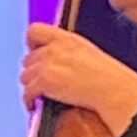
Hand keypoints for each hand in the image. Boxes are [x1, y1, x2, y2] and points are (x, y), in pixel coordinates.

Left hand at [20, 25, 136, 136]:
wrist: (112, 89)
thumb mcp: (85, 52)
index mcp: (66, 38)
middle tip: (41, 82)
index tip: (33, 54)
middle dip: (33, 71)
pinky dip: (29, 100)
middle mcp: (54, 48)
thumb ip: (65, 50)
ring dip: (31, 86)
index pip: (34, 31)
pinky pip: (27, 92)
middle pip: (27, 59)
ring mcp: (48, 64)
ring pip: (24, 76)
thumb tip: (49, 58)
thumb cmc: (105, 76)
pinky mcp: (44, 81)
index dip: (31, 44)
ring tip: (40, 94)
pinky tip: (35, 105)